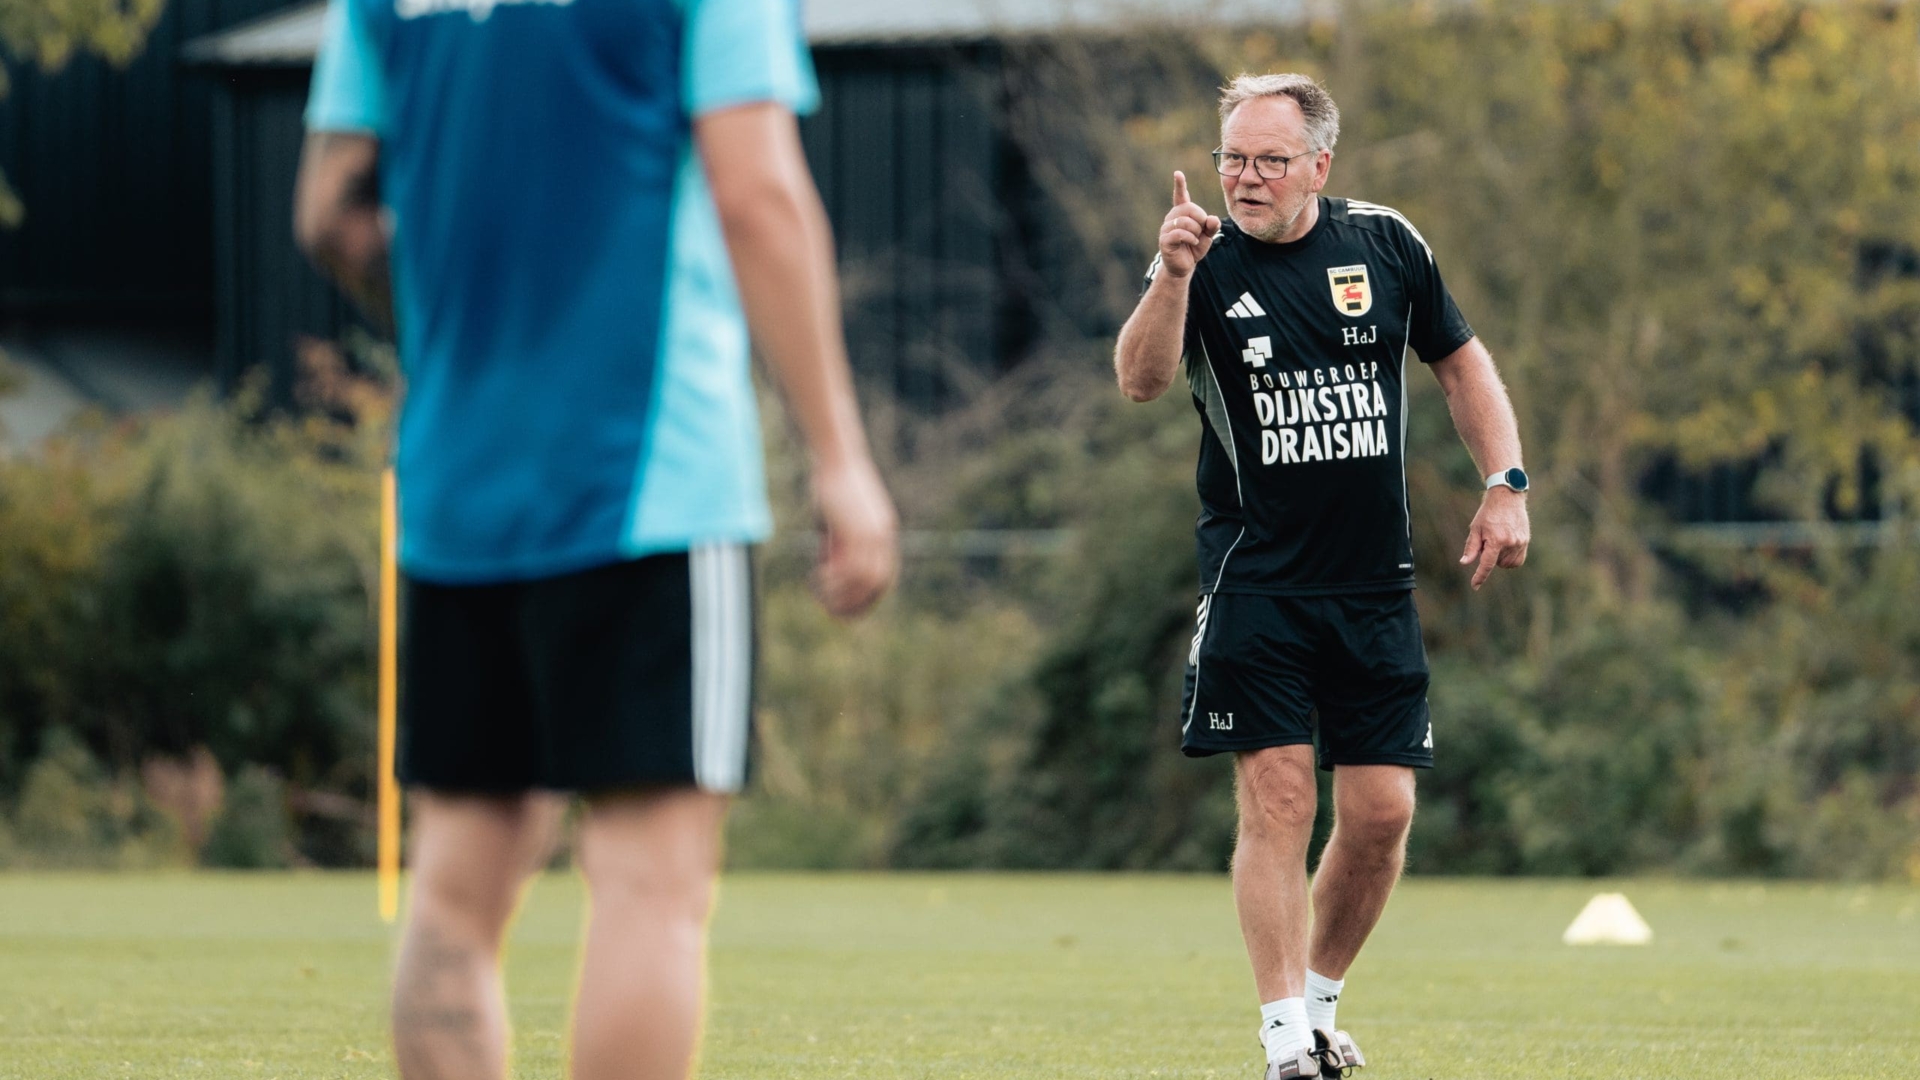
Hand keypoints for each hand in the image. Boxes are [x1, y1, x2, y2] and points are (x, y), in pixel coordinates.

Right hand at [810, 456, 898, 617]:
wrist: (836, 458)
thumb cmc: (831, 482)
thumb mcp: (836, 516)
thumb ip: (836, 541)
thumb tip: (828, 563)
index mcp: (884, 532)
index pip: (885, 575)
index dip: (869, 595)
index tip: (850, 606)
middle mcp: (883, 536)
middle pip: (879, 584)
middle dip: (858, 603)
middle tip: (834, 613)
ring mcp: (873, 535)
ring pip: (865, 581)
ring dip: (842, 594)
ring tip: (819, 595)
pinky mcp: (858, 531)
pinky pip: (851, 569)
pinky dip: (834, 581)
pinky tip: (815, 579)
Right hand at [1158, 170, 1220, 278]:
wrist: (1184, 266)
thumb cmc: (1194, 247)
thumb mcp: (1208, 235)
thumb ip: (1212, 226)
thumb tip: (1212, 219)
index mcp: (1182, 213)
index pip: (1180, 196)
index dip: (1180, 185)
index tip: (1178, 173)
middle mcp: (1172, 217)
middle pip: (1189, 208)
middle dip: (1200, 219)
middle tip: (1200, 231)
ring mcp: (1166, 228)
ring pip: (1185, 222)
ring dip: (1195, 231)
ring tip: (1195, 239)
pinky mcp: (1165, 239)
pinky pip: (1180, 233)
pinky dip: (1190, 238)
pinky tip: (1192, 242)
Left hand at [1459, 487, 1529, 589]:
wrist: (1507, 498)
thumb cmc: (1488, 513)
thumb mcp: (1475, 528)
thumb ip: (1471, 547)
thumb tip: (1465, 563)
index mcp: (1496, 540)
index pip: (1487, 564)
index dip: (1480, 576)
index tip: (1475, 586)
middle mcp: (1510, 542)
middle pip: (1497, 564)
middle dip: (1490, 557)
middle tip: (1488, 540)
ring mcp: (1520, 542)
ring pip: (1508, 564)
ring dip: (1500, 558)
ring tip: (1497, 540)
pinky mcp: (1526, 541)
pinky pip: (1518, 560)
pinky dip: (1510, 558)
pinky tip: (1506, 546)